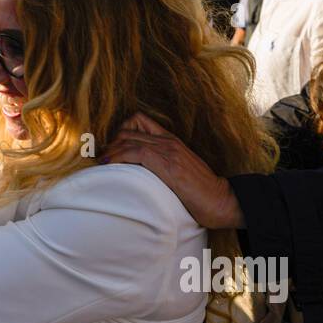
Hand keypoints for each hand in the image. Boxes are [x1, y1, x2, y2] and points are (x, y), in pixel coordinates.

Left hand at [103, 114, 244, 229]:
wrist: (220, 200)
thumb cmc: (201, 192)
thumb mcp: (180, 171)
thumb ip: (162, 165)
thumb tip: (140, 173)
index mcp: (171, 140)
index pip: (138, 121)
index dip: (120, 132)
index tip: (113, 150)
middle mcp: (168, 141)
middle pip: (128, 130)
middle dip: (110, 143)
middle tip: (103, 159)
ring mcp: (168, 150)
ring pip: (127, 139)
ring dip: (110, 151)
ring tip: (101, 162)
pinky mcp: (167, 163)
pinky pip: (134, 153)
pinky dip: (118, 157)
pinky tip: (110, 165)